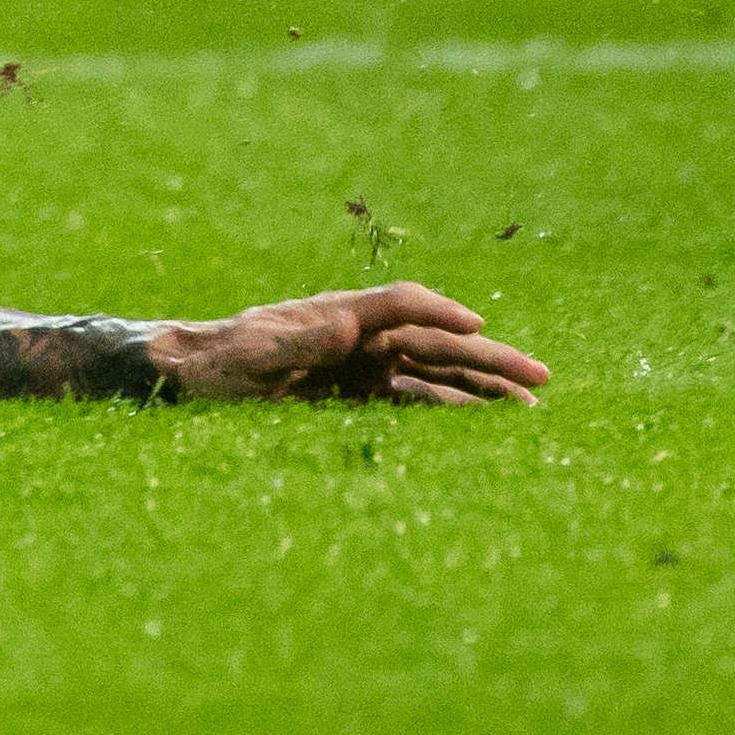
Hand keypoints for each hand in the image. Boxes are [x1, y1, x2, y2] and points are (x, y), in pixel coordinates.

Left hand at [153, 281, 549, 406]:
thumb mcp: (252, 351)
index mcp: (338, 314)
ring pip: (436, 376)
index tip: (478, 326)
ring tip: (528, 409)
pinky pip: (415, 403)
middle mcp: (360, 337)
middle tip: (540, 378)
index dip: (441, 313)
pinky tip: (483, 429)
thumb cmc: (218, 359)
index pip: (403, 305)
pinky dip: (450, 414)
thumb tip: (346, 326)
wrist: (193, 380)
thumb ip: (299, 339)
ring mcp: (364, 368)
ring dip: (481, 391)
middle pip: (436, 343)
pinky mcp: (359, 398)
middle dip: (488, 359)